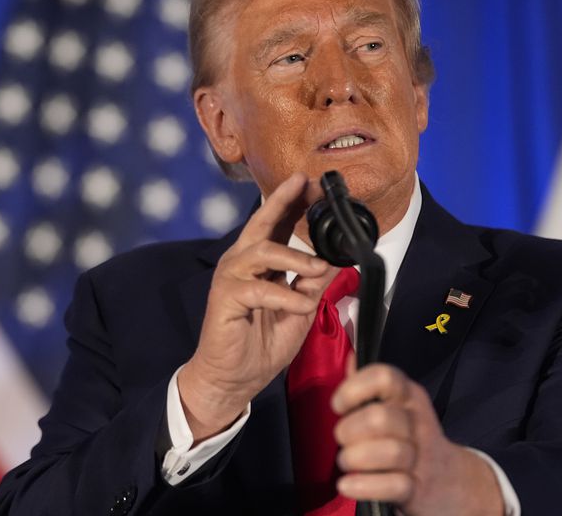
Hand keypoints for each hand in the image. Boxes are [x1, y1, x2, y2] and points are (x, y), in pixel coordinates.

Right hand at [179, 172, 335, 440]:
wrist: (233, 379)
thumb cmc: (261, 343)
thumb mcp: (299, 309)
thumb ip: (312, 282)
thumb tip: (336, 258)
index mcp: (259, 263)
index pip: (275, 224)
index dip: (291, 202)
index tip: (310, 182)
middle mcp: (241, 263)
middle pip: (261, 223)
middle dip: (283, 202)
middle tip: (304, 184)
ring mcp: (231, 278)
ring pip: (262, 251)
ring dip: (294, 257)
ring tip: (317, 267)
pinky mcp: (226, 299)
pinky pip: (259, 288)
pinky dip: (284, 296)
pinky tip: (301, 304)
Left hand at [332, 357, 504, 515]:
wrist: (449, 480)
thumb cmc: (407, 436)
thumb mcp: (395, 405)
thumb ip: (369, 385)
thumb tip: (350, 357)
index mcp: (408, 396)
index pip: (384, 377)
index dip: (354, 388)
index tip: (339, 405)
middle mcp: (417, 422)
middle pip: (380, 418)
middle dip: (349, 430)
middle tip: (343, 440)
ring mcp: (421, 457)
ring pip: (390, 452)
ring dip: (356, 459)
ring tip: (346, 462)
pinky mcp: (418, 489)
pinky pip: (393, 486)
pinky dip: (364, 486)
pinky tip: (347, 485)